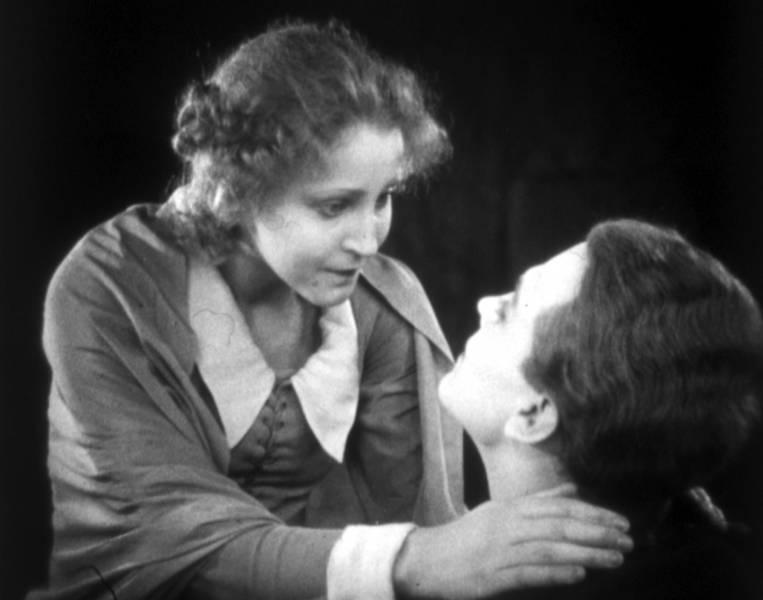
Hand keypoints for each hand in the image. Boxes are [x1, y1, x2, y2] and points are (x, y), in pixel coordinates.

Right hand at [393, 484, 631, 598]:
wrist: (427, 560)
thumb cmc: (467, 537)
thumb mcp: (499, 511)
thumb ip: (537, 501)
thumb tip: (572, 490)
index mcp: (512, 508)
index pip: (560, 507)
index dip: (593, 513)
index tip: (620, 521)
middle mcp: (508, 524)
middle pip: (560, 524)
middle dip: (598, 532)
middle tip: (628, 539)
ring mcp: (500, 550)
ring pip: (550, 547)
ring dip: (587, 552)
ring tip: (615, 558)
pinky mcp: (492, 576)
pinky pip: (528, 572)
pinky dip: (555, 572)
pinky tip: (578, 573)